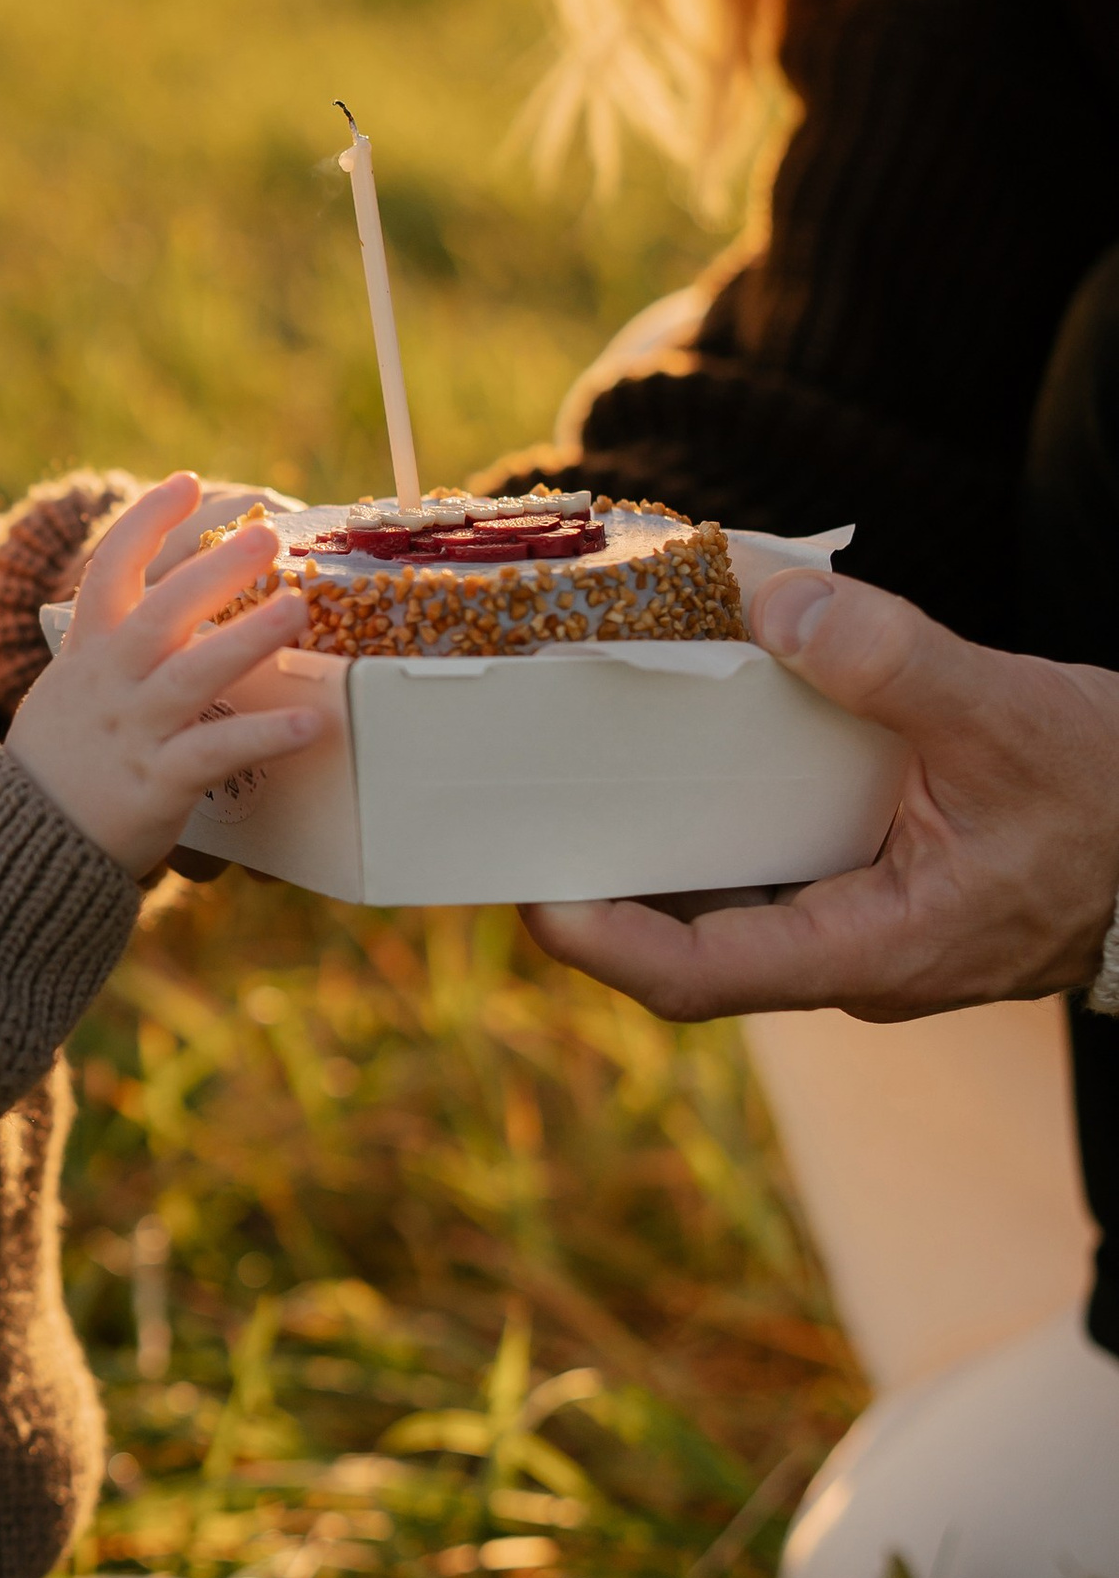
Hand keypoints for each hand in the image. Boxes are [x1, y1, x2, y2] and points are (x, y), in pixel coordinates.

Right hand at [6, 473, 324, 876]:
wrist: (24, 841)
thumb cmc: (58, 765)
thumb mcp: (69, 692)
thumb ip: (111, 654)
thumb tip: (166, 617)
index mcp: (87, 653)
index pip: (110, 569)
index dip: (146, 521)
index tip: (184, 484)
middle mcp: (110, 682)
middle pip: (160, 610)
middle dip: (214, 569)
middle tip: (266, 537)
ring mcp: (134, 730)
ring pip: (193, 673)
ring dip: (248, 637)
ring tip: (297, 607)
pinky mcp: (158, 781)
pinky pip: (217, 753)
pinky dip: (265, 736)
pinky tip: (311, 723)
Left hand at [523, 568, 1118, 1022]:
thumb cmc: (1115, 795)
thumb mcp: (1006, 714)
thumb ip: (890, 659)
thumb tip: (771, 599)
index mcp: (875, 949)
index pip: (700, 978)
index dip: (600, 942)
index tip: (526, 891)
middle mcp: (851, 957)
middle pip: (686, 943)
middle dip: (599, 879)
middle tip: (518, 801)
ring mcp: (858, 929)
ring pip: (721, 903)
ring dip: (651, 842)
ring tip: (574, 761)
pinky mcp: (868, 890)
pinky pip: (764, 868)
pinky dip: (713, 815)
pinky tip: (680, 746)